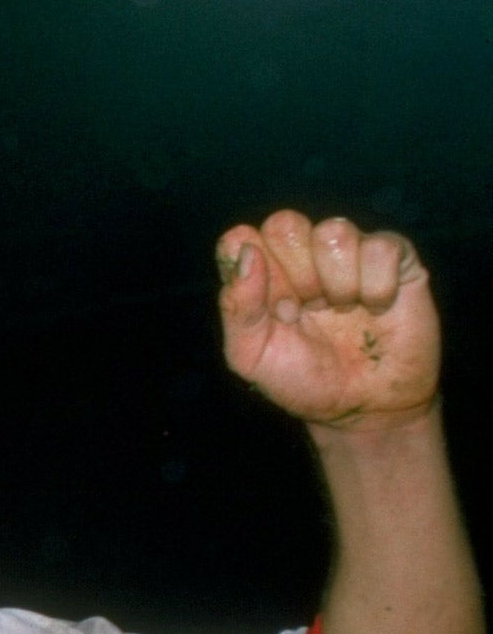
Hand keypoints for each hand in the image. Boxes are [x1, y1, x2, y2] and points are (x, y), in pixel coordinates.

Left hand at [217, 210, 439, 431]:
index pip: (240, 239)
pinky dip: (376, 286)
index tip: (272, 309)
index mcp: (262, 274)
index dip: (252, 272)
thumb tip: (247, 252)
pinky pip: (381, 246)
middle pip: (285, 224)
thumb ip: (238, 307)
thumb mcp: (252, 356)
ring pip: (333, 230)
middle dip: (294, 274)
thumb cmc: (303, 380)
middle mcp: (302, 256)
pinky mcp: (396, 259)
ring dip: (336, 282)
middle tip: (307, 310)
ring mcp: (349, 253)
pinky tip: (375, 308)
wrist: (362, 409)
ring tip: (342, 311)